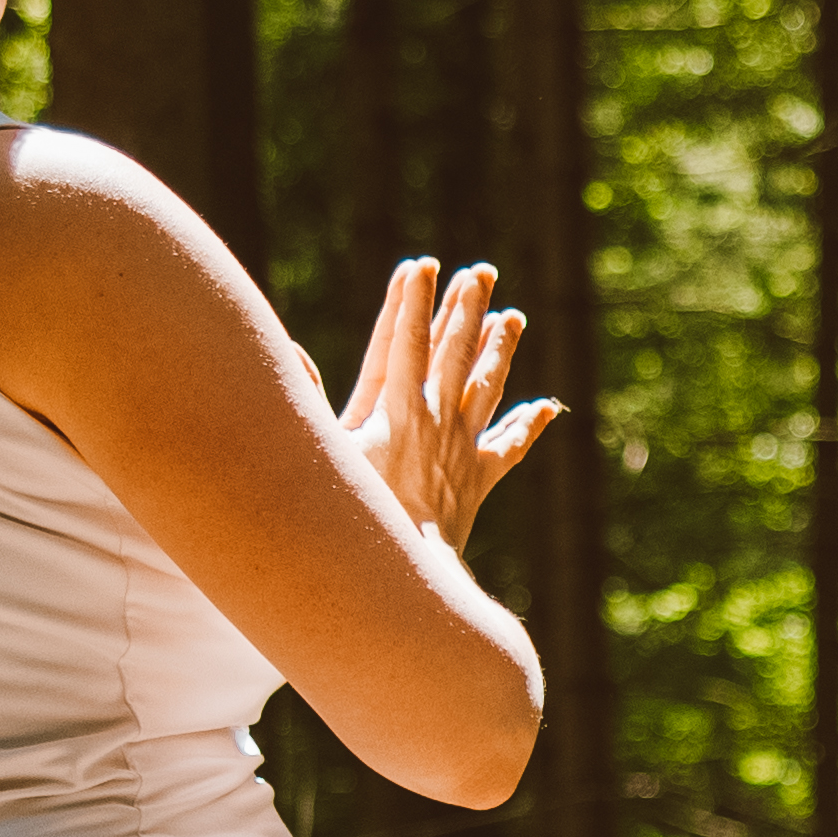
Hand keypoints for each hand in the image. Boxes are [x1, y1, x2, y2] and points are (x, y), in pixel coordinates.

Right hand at [337, 254, 557, 549]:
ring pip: (487, 387)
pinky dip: (528, 425)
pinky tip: (548, 406)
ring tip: (513, 316)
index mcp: (397, 411)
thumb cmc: (356, 516)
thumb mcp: (325, 457)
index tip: (422, 266)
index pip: (405, 341)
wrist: (407, 570)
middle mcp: (436, 421)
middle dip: (466, 308)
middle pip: (455, 353)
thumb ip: (308, 400)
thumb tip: (289, 350)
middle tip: (481, 272)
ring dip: (500, 349)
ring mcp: (462, 448)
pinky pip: (509, 446)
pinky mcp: (478, 479)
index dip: (413, 302)